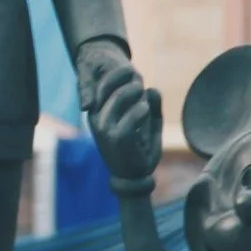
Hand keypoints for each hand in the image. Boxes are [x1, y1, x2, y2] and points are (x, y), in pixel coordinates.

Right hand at [78, 40, 160, 187]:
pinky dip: (141, 110)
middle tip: (139, 83)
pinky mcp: (117, 138)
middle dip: (127, 81)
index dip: (116, 74)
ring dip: (135, 93)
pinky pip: (130, 117)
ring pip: (120, 98)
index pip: (101, 85)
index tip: (132, 71)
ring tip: (144, 98)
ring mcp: (105, 128)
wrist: (132, 179)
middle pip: (109, 87)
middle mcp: (97, 119)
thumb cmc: (139, 149)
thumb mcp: (148, 124)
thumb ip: (152, 106)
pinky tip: (146, 110)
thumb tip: (153, 89)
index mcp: (98, 114)